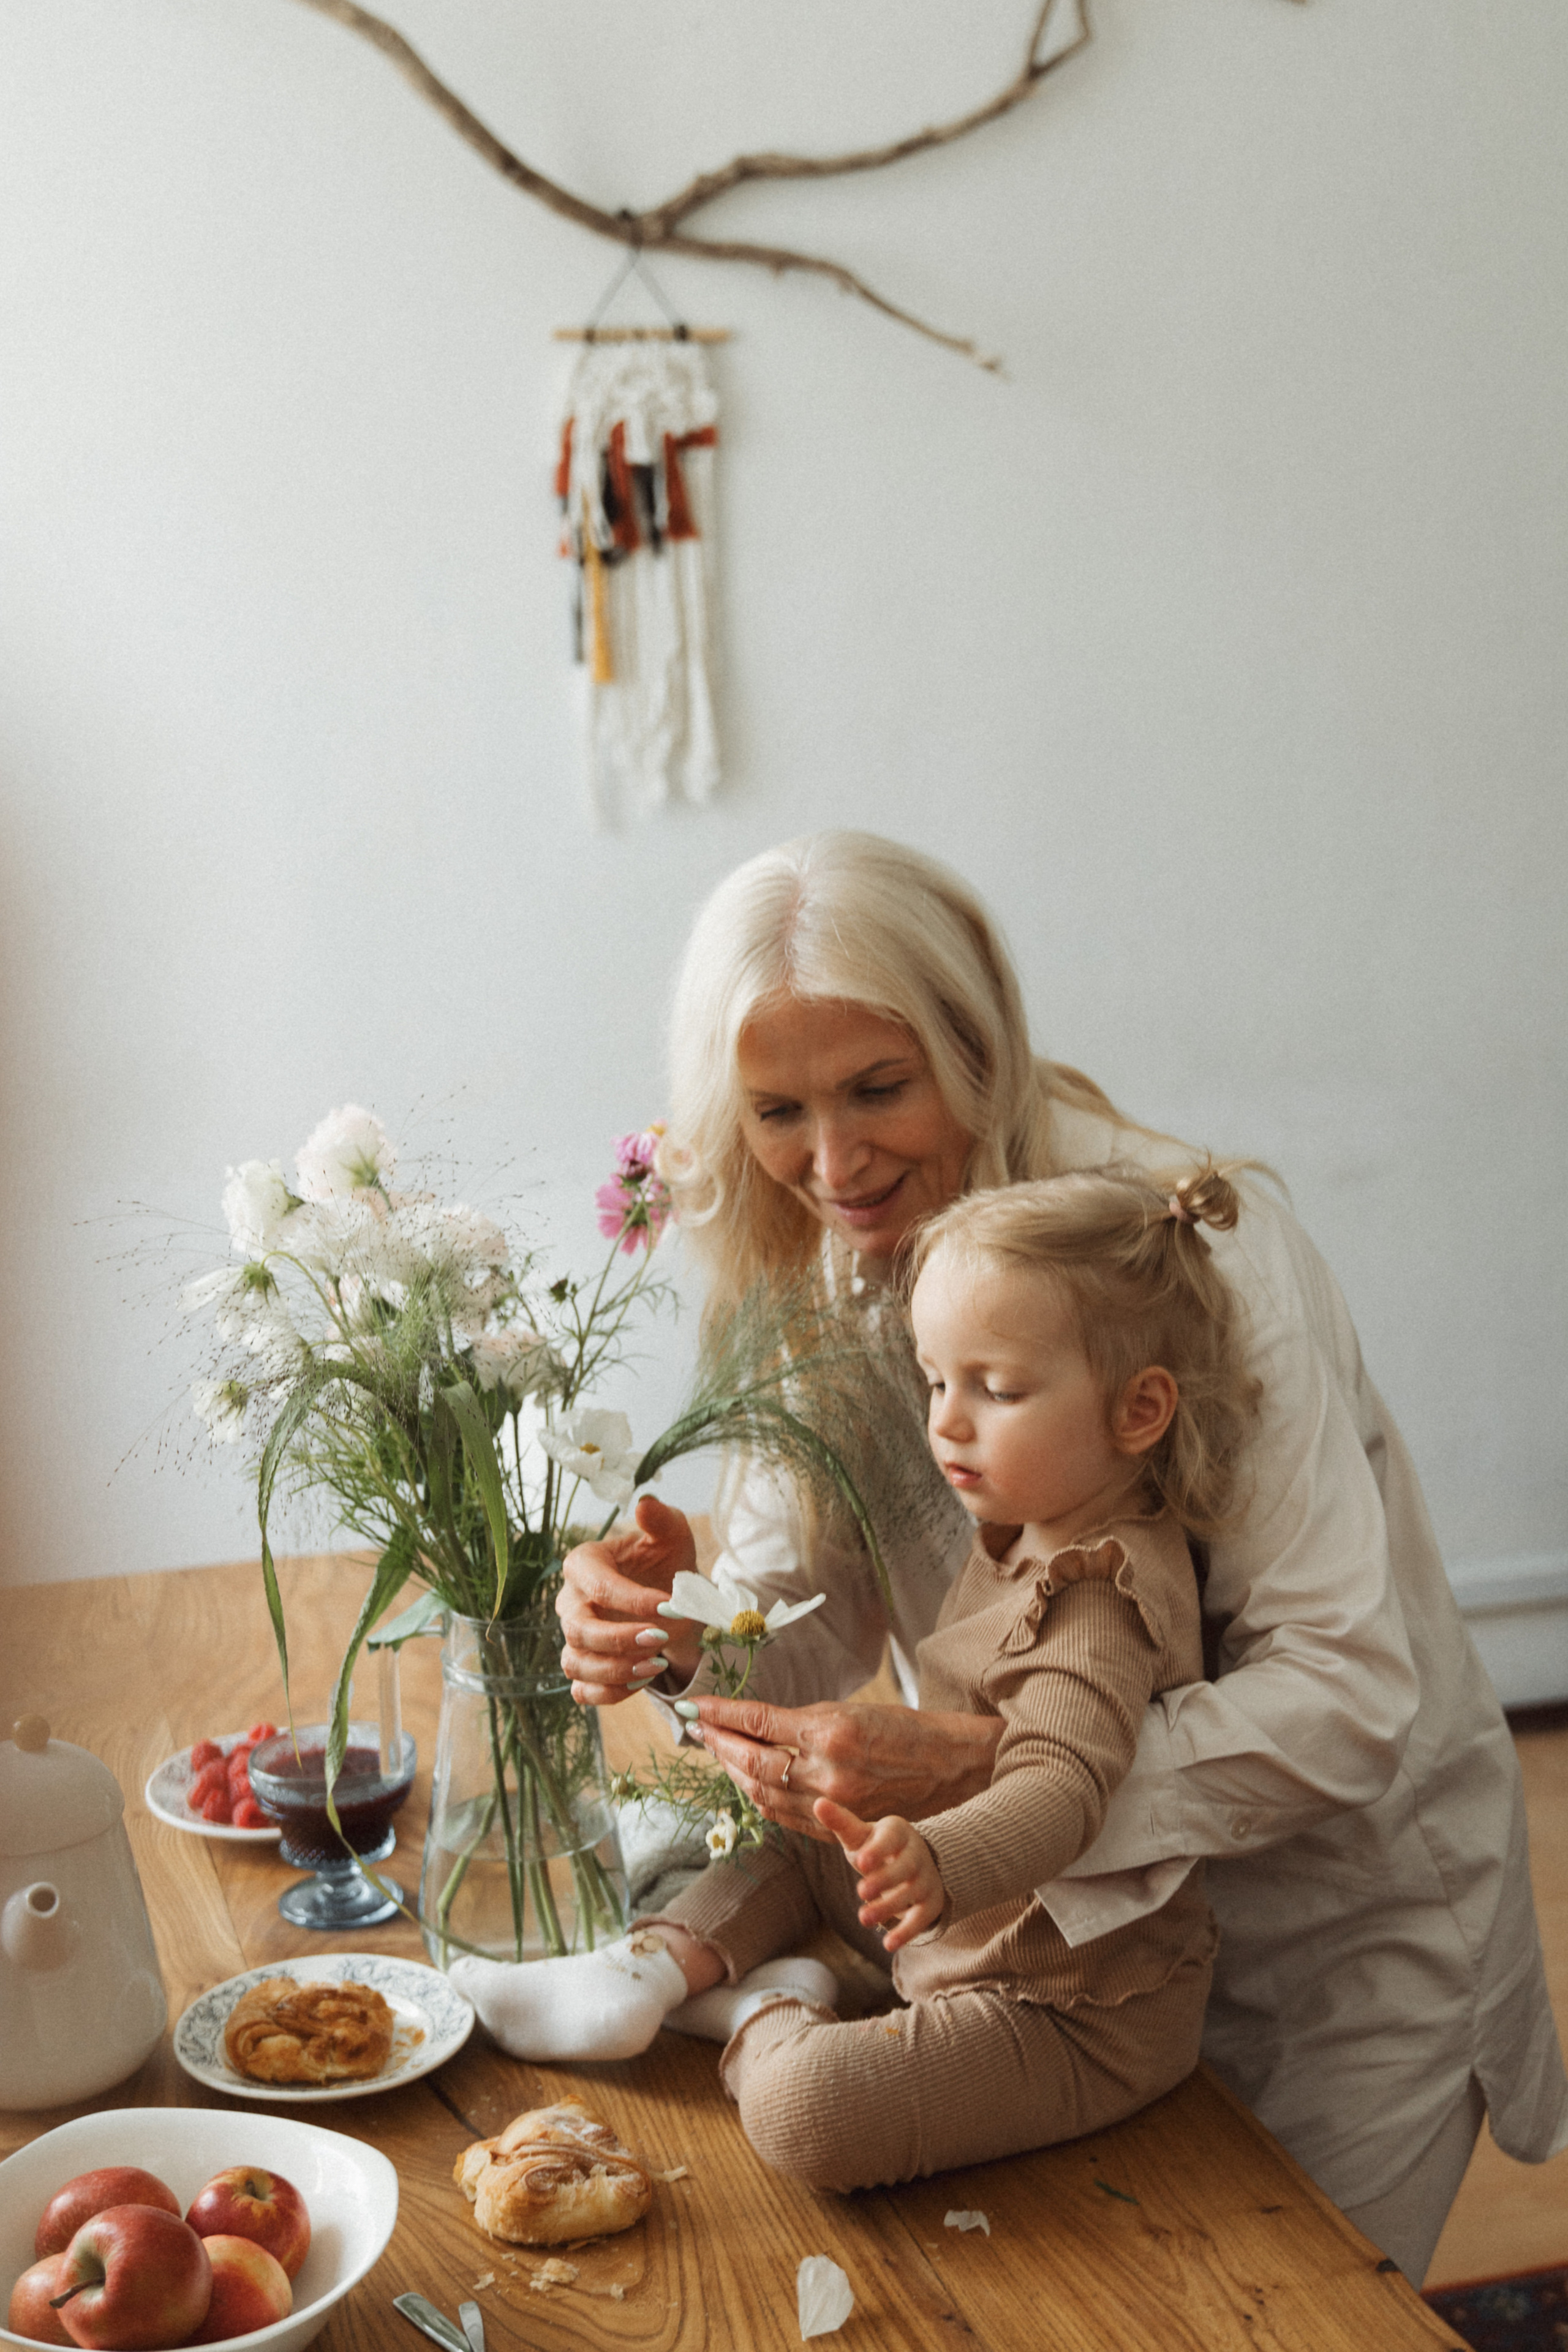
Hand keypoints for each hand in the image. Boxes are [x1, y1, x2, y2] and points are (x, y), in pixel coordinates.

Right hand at [556, 1496, 701, 1704]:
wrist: (670, 1600)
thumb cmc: (665, 1562)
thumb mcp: (671, 1537)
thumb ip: (661, 1519)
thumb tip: (646, 1504)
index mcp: (584, 1564)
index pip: (598, 1585)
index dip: (631, 1599)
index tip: (670, 1605)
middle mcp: (570, 1602)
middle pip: (578, 1629)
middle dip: (619, 1639)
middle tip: (660, 1639)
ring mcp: (573, 1638)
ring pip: (575, 1664)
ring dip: (615, 1670)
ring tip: (657, 1665)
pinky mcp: (583, 1668)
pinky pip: (582, 1691)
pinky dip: (609, 1694)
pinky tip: (642, 1680)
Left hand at [688, 1695, 1001, 1839]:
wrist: (943, 1768)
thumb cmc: (899, 1729)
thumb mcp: (848, 1710)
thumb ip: (799, 1721)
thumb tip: (753, 1723)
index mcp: (830, 1732)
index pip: (759, 1723)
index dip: (722, 1715)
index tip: (697, 1707)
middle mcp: (826, 1772)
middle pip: (753, 1763)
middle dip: (719, 1745)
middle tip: (699, 1729)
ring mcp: (830, 1804)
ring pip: (762, 1794)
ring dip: (733, 1773)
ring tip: (717, 1752)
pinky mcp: (835, 1827)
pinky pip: (783, 1816)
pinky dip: (758, 1799)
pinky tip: (746, 1782)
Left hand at [815, 1797, 944, 1950]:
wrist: (914, 1864)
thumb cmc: (876, 1847)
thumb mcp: (860, 1835)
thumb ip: (841, 1822)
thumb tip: (818, 1803)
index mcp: (898, 1832)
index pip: (891, 1838)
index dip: (878, 1850)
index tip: (861, 1862)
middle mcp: (916, 1854)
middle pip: (904, 1868)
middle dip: (884, 1880)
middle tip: (861, 1892)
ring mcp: (926, 1879)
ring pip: (911, 1894)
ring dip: (888, 1908)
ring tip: (863, 1919)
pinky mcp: (930, 1903)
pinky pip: (921, 1919)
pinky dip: (907, 1932)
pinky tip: (888, 1945)